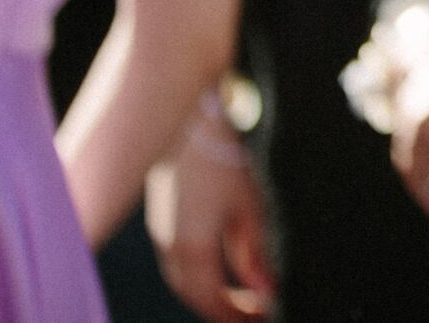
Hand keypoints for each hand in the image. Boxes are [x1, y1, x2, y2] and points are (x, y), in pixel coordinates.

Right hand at [145, 115, 274, 320]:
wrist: (182, 125)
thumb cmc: (218, 161)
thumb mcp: (247, 207)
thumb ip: (254, 253)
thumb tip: (267, 291)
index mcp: (192, 250)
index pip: (212, 301)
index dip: (235, 316)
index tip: (261, 318)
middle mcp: (170, 249)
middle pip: (195, 296)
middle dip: (223, 310)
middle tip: (254, 313)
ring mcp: (161, 236)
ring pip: (184, 281)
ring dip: (210, 295)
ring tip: (240, 298)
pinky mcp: (161, 223)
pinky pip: (178, 264)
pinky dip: (199, 276)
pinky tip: (219, 270)